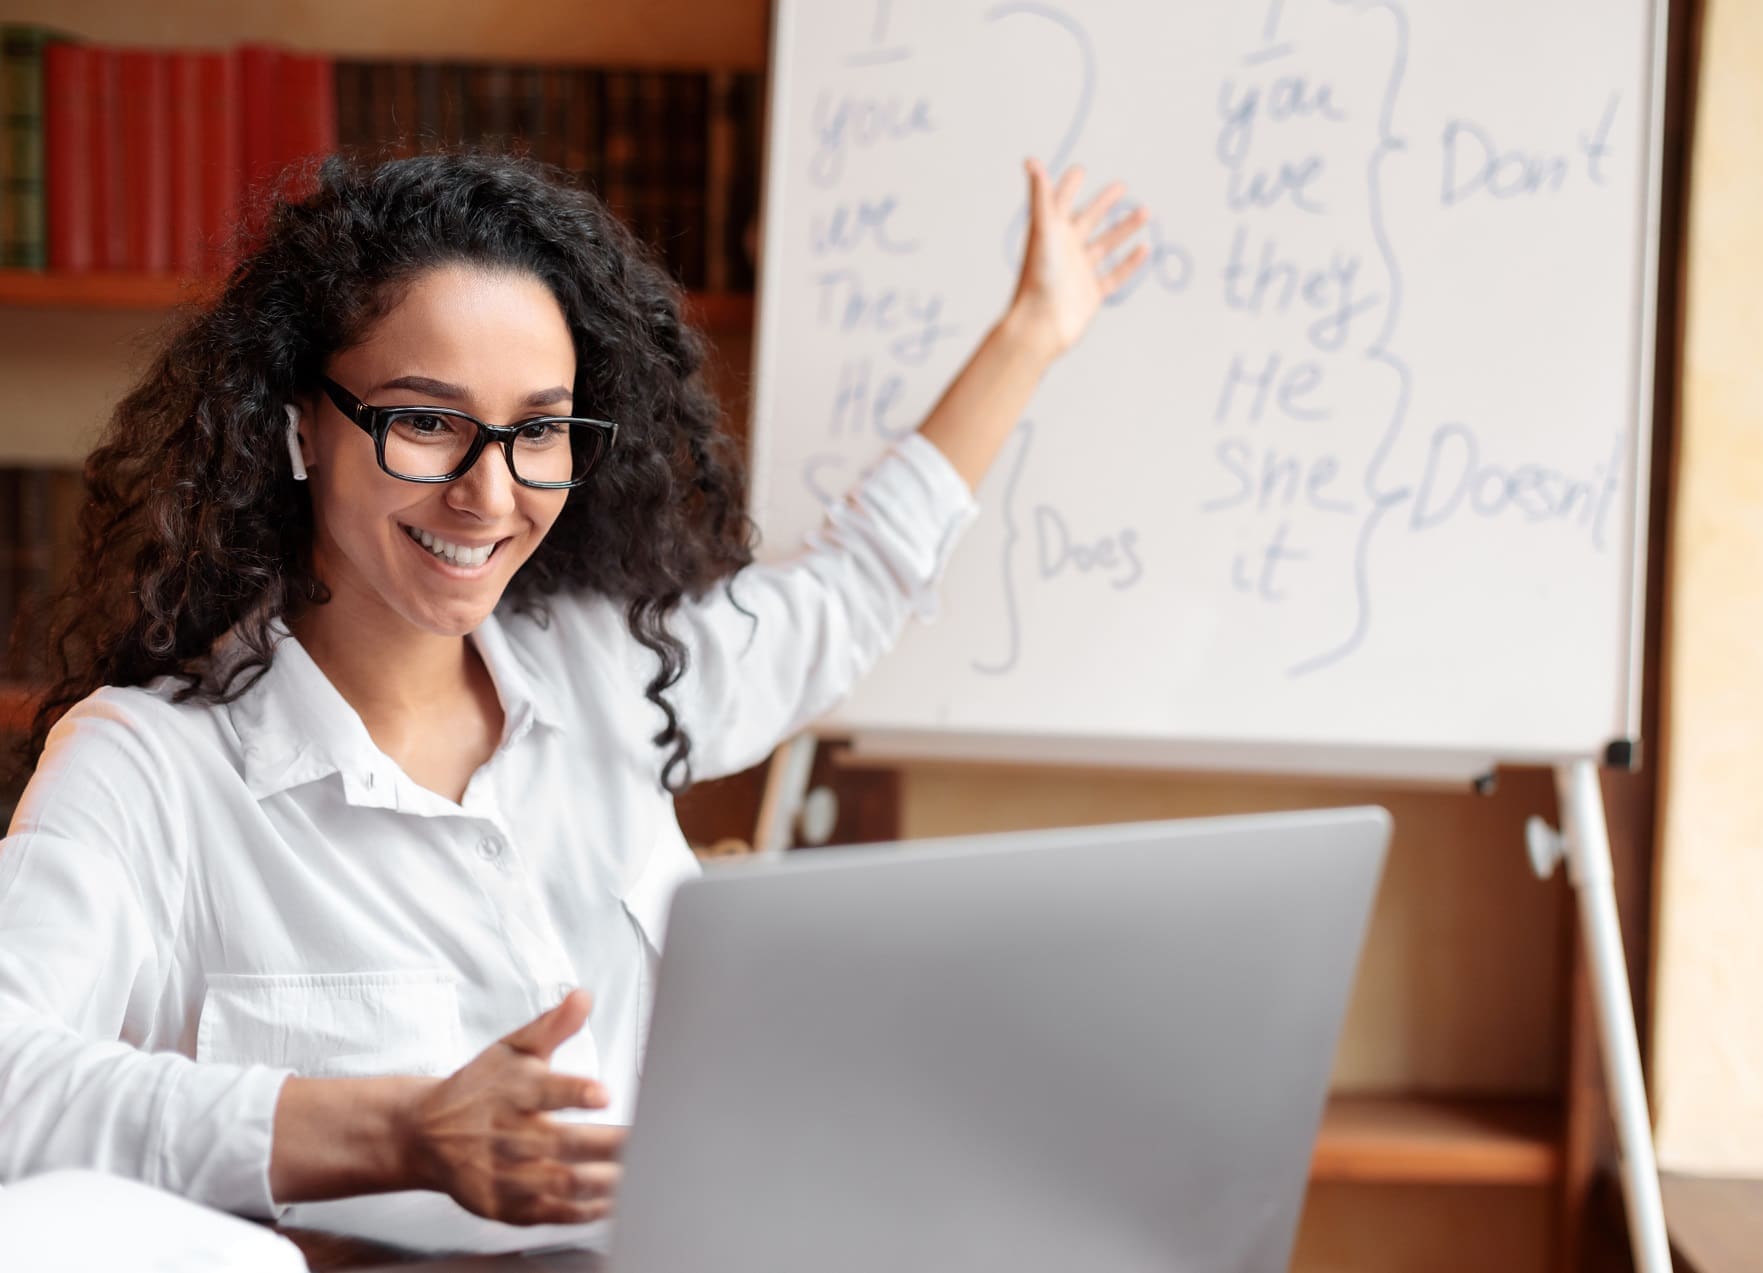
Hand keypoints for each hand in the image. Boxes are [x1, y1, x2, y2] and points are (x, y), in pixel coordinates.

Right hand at [399, 990, 624, 1225]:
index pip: (546, 1090)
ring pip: (561, 1182)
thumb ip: (552, 1026)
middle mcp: (509, 1134)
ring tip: (641, 1175)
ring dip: (604, 1181)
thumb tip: (582, 996)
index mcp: (515, 1091)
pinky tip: (614, 1202)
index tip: (603, 1094)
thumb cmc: (479, 1088)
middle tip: (648, 1143)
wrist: (425, 1133)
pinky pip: (551, 1213)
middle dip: (608, 1145)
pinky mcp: (504, 1205)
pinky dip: (585, 1211)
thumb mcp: (511, 1049)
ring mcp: (505, 1174)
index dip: (576, 1093)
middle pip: (563, 1143)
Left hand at [1005, 158, 1151, 363]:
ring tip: (1146, 211)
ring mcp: (1079, 272)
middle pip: (1087, 220)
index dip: (1068, 186)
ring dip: (1124, 229)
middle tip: (1121, 186)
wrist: (1040, 324)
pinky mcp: (1091, 293)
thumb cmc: (1038, 276)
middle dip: (1103, 203)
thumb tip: (1031, 160)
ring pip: (1105, 245)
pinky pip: (1115, 275)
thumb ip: (1041, 195)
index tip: (1080, 171)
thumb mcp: (1043, 229)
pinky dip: (1130, 262)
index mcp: (1051, 233)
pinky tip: (1145, 248)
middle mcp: (1065, 250)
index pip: (1060, 202)